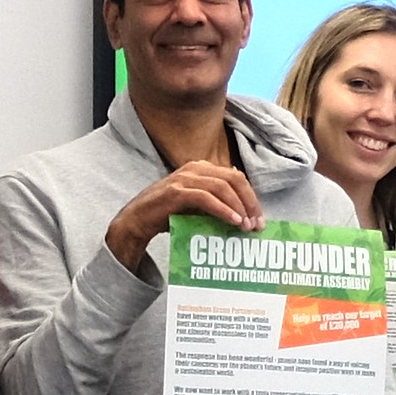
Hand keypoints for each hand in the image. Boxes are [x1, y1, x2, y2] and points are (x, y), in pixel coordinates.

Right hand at [103, 161, 260, 268]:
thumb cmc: (167, 214)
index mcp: (201, 168)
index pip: (236, 178)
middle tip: (257, 224)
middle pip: (234, 180)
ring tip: (247, 226)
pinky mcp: (177, 192)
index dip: (251, 198)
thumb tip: (244, 205)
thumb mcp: (197, 206)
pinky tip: (234, 222)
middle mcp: (195, 168)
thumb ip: (216, 201)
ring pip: (223, 187)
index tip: (259, 219)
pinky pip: (207, 198)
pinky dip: (223, 210)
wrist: (136, 221)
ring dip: (239, 208)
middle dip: (250, 202)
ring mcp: (185, 178)